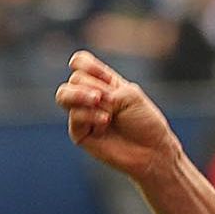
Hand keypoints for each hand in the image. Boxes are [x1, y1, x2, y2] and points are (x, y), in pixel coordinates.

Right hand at [56, 51, 178, 180]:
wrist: (151, 150)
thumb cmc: (144, 122)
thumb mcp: (129, 96)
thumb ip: (105, 90)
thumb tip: (85, 98)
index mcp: (103, 83)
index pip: (80, 63)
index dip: (87, 65)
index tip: (106, 78)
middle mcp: (90, 97)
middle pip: (74, 79)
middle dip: (90, 84)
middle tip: (106, 97)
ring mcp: (83, 115)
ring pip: (63, 95)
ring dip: (81, 95)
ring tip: (97, 100)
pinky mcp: (79, 133)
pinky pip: (75, 116)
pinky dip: (90, 115)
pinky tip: (105, 121)